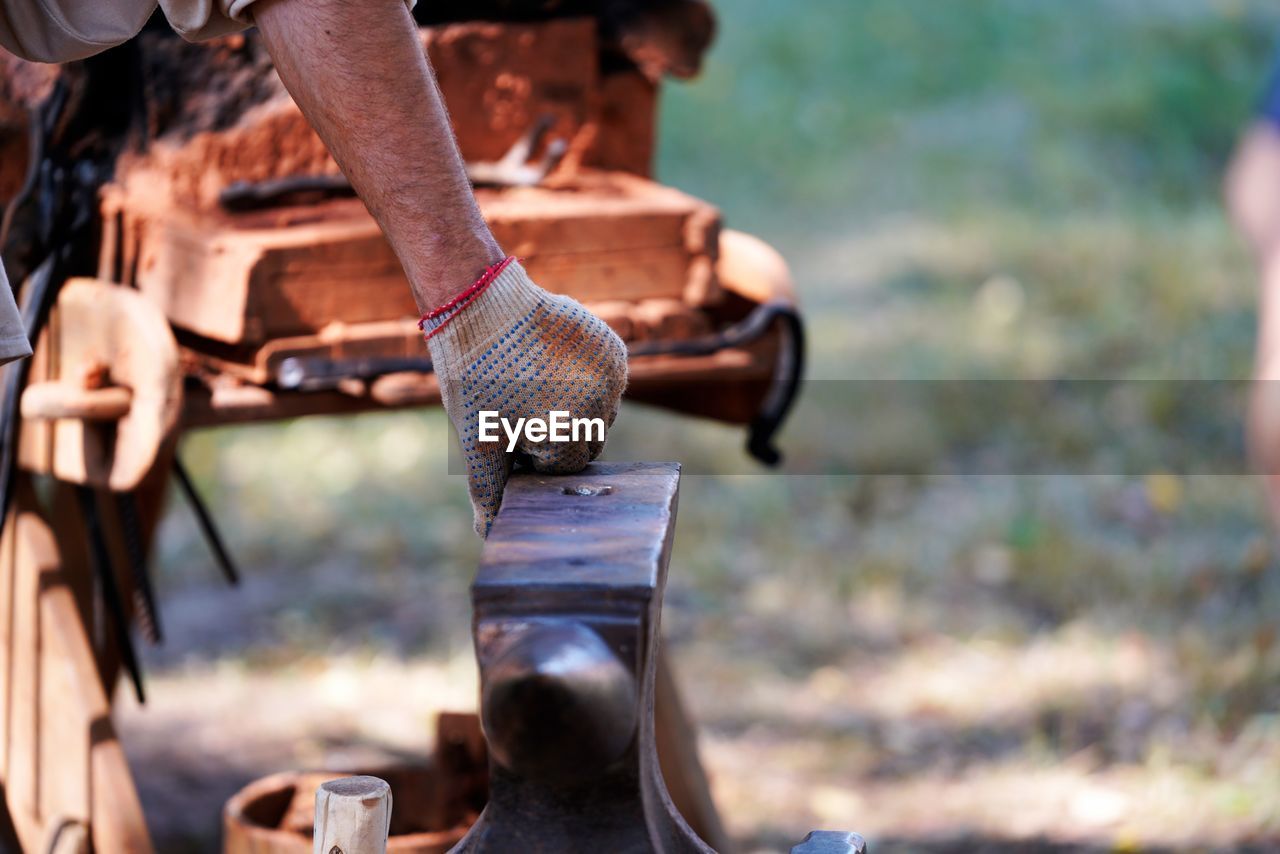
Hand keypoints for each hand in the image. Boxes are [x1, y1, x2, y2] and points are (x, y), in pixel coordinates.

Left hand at [424, 259, 627, 535]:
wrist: (481, 303)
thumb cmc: (475, 376)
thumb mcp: (476, 440)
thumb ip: (489, 491)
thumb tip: (488, 537)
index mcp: (569, 433)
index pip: (561, 468)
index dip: (530, 454)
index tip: (506, 427)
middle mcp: (602, 405)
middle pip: (585, 443)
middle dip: (553, 433)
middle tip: (516, 405)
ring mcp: (613, 374)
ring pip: (599, 414)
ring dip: (572, 407)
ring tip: (532, 381)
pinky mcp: (616, 348)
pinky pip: (607, 382)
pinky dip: (586, 380)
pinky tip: (553, 363)